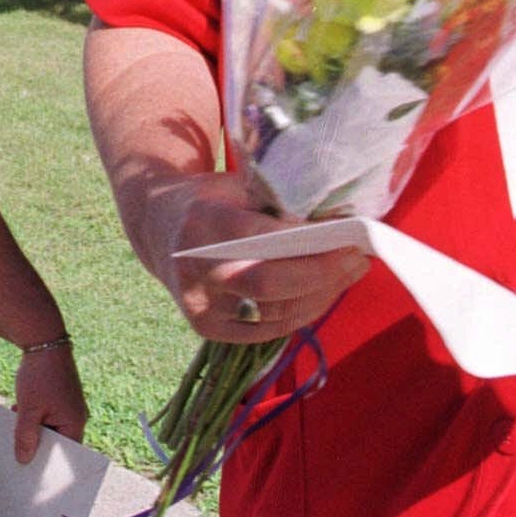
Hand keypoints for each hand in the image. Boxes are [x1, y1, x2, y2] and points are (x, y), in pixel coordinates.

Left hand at [11, 344, 86, 462]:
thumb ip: (25, 436)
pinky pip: (44, 415)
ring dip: (31, 431)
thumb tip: (23, 461)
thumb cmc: (40, 376)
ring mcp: (66, 406)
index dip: (50, 466)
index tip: (33, 477)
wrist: (43, 340)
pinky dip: (31, 417)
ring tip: (12, 437)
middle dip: (37, 448)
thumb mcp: (28, 409)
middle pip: (56, 443)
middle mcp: (75, 416)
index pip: (66, 455)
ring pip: (48, 428)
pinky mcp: (57, 397)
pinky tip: (15, 414)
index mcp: (75, 422)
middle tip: (17, 460)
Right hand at [138, 170, 370, 343]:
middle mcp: (195, 269)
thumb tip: (335, 223)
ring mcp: (199, 304)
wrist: (158, 228)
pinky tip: (324, 294)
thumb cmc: (209, 201)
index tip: (344, 234)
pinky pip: (264, 330)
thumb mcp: (235, 186)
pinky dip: (300, 313)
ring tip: (350, 274)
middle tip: (357, 259)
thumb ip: (276, 205)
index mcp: (201, 222)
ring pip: (271, 311)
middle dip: (320, 273)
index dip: (303, 240)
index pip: (255, 236)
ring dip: (319, 296)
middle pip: (265, 282)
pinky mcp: (206, 327)